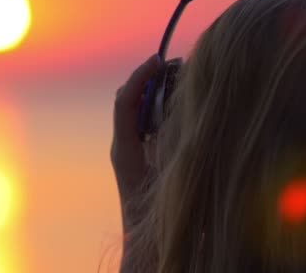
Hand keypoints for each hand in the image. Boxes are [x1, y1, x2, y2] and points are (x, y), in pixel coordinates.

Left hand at [111, 54, 159, 229]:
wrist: (145, 246)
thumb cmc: (157, 215)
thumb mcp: (171, 176)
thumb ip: (174, 145)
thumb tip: (183, 108)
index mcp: (125, 147)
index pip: (125, 101)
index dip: (140, 76)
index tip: (160, 60)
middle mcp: (122, 146)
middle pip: (127, 101)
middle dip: (146, 80)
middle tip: (171, 66)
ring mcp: (127, 152)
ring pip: (134, 112)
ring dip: (151, 94)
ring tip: (175, 80)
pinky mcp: (136, 159)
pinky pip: (141, 125)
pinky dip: (155, 110)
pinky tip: (176, 109)